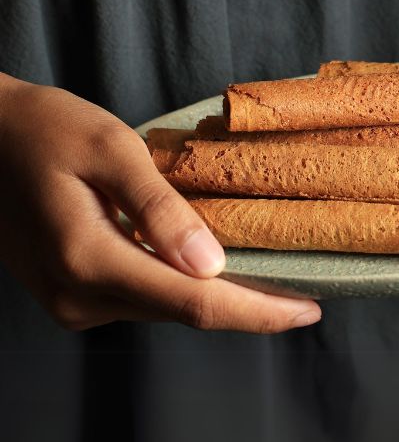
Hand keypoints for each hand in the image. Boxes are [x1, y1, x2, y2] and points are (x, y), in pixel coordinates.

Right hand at [0, 75, 321, 331]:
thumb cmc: (46, 129)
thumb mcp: (110, 149)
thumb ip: (159, 208)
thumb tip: (210, 263)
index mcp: (90, 260)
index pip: (195, 304)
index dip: (258, 312)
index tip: (310, 309)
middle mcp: (79, 297)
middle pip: (185, 312)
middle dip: (250, 305)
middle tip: (306, 290)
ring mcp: (72, 302)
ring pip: (165, 308)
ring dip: (219, 296)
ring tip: (272, 276)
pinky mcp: (72, 294)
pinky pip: (143, 297)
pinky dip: (183, 285)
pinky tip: (211, 265)